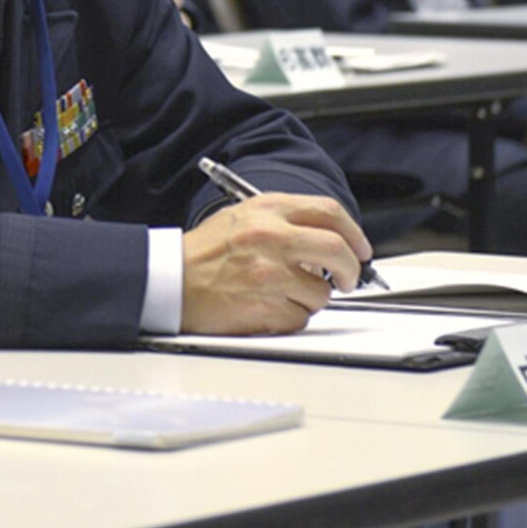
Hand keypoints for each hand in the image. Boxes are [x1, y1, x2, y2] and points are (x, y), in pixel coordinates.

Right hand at [180, 193, 371, 334]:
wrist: (167, 280)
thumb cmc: (202, 254)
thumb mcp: (242, 217)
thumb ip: (286, 222)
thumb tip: (331, 241)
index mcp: (267, 209)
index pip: (329, 212)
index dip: (353, 233)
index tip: (359, 249)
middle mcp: (271, 236)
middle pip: (337, 250)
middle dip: (351, 270)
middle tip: (347, 279)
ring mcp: (269, 272)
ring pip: (321, 292)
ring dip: (310, 299)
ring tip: (281, 294)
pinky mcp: (266, 305)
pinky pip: (300, 317)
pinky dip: (289, 317)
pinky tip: (266, 307)